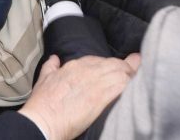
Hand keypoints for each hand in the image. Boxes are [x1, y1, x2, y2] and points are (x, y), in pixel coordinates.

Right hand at [18, 54, 136, 139]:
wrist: (42, 121)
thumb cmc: (41, 104)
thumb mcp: (43, 80)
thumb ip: (51, 67)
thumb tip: (55, 59)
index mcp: (73, 66)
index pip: (98, 60)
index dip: (110, 64)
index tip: (118, 67)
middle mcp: (85, 70)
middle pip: (113, 64)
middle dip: (125, 67)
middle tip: (135, 69)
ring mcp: (94, 82)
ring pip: (120, 72)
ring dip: (130, 76)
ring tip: (138, 79)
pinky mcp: (100, 97)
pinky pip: (121, 86)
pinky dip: (129, 86)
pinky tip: (134, 89)